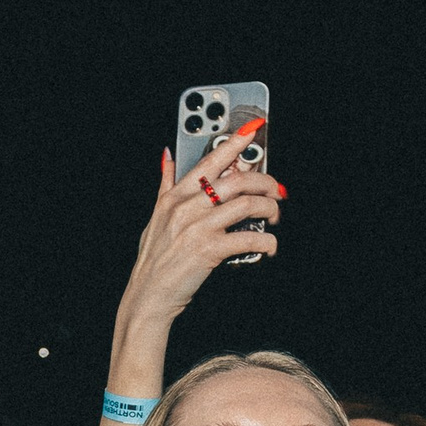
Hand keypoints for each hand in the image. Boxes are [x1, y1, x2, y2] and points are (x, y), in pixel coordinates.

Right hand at [122, 127, 283, 334]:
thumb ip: (166, 183)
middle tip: (276, 191)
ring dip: (270, 209)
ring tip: (275, 216)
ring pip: (247, 205)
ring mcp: (198, 228)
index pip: (209, 161)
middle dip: (264, 182)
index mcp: (175, 196)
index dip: (233, 143)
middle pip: (236, 181)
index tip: (253, 131)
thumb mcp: (155, 216)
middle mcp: (186, 207)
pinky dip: (266, 241)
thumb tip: (167, 155)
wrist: (149, 295)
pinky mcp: (209, 250)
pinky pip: (248, 238)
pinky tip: (269, 246)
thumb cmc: (154, 259)